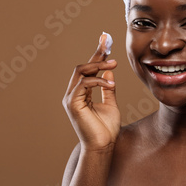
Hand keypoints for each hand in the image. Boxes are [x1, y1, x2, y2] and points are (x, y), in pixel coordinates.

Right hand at [62, 34, 119, 151]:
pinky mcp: (72, 104)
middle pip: (82, 67)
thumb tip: (109, 71)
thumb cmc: (106, 129)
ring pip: (81, 72)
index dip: (97, 54)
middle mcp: (73, 93)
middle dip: (96, 53)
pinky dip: (98, 81)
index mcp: (81, 93)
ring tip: (114, 63)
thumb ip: (108, 88)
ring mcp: (71, 98)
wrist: (103, 146)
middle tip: (108, 42)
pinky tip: (110, 84)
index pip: (89, 69)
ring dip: (98, 65)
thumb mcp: (111, 103)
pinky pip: (83, 84)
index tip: (105, 39)